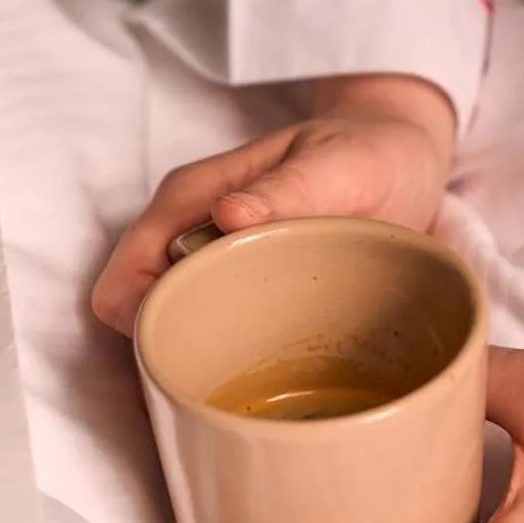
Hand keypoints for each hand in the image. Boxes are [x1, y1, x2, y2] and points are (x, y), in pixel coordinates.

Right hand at [91, 72, 455, 335]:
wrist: (399, 158)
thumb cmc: (367, 155)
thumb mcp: (338, 167)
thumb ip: (286, 190)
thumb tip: (226, 214)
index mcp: (189, 199)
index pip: (124, 287)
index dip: (150, 328)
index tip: (213, 349)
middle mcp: (185, 235)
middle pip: (140, 321)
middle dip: (179, 354)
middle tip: (253, 367)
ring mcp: (209, 265)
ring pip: (173, 334)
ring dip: (208, 359)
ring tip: (272, 366)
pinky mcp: (239, 291)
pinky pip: (212, 338)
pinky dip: (233, 358)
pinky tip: (281, 365)